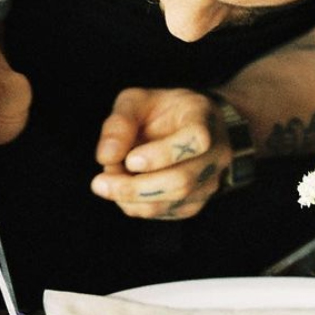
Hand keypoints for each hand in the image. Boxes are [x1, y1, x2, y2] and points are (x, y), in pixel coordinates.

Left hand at [90, 88, 231, 219]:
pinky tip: (121, 191)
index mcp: (204, 119)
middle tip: (99, 183)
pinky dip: (138, 206)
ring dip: (133, 198)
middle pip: (183, 180)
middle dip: (136, 187)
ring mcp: (210, 180)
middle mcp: (215, 153)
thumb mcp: (136, 101)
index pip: (196, 140)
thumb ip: (120, 123)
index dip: (163, 154)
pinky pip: (167, 212)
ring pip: (175, 201)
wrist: (185, 126)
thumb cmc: (159, 110)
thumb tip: (106, 157)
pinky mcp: (196, 201)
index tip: (130, 160)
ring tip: (106, 183)